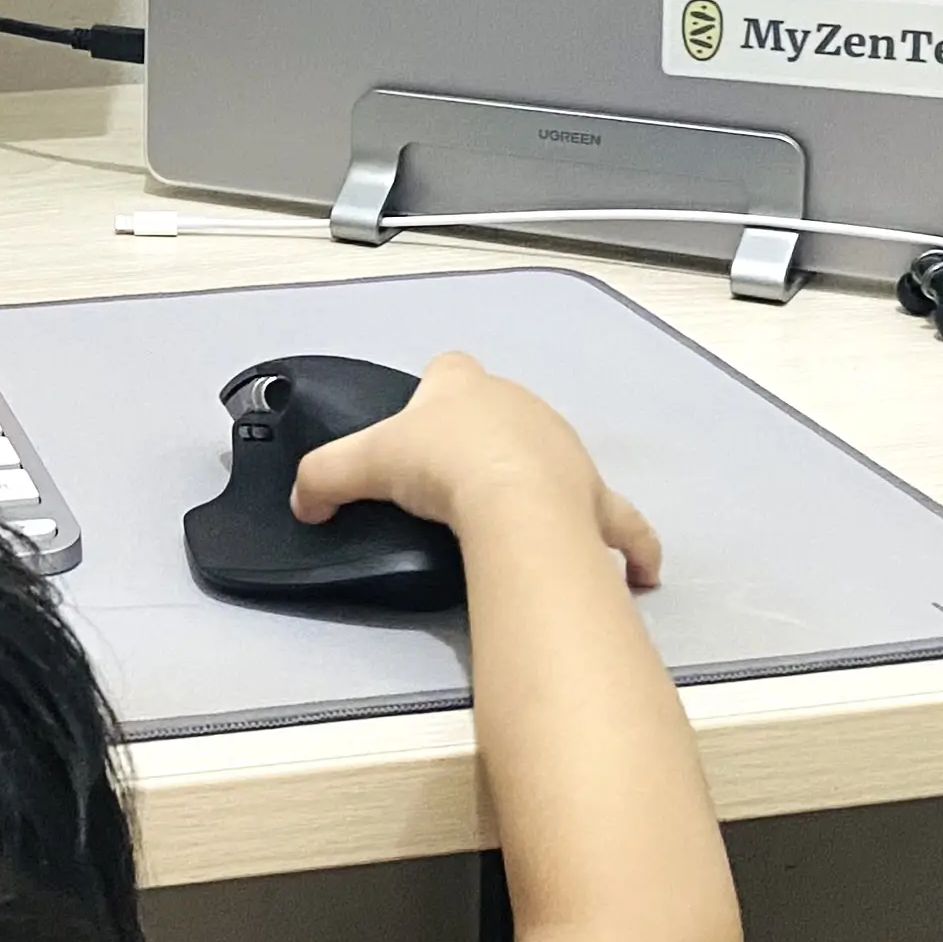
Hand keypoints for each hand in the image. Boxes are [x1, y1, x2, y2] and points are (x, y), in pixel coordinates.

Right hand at [290, 353, 660, 590]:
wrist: (512, 502)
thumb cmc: (438, 467)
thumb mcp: (359, 464)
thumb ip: (322, 478)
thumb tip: (304, 504)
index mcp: (464, 387)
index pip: (449, 370)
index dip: (433, 394)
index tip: (419, 428)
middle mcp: (521, 407)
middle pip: (501, 411)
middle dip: (481, 439)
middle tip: (450, 484)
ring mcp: (565, 450)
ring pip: (554, 455)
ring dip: (538, 478)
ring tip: (510, 519)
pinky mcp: (597, 498)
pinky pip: (623, 522)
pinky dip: (631, 546)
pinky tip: (638, 571)